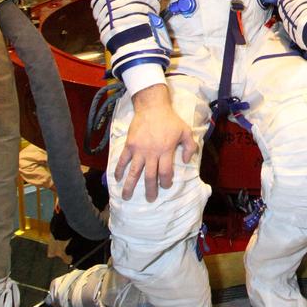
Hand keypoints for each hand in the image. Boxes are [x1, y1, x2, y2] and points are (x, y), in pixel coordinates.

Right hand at [115, 84, 196, 201]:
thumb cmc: (170, 120)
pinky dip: (119, 170)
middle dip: (150, 190)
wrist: (152, 107)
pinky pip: (123, 160)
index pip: (166, 172)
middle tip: (150, 200)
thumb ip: (189, 146)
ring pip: (134, 172)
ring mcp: (139, 150)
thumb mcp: (185, 131)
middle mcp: (152, 153)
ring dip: (130, 186)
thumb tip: (186, 161)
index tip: (165, 187)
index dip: (166, 182)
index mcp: (166, 150)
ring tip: (126, 197)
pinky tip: (118, 179)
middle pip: (150, 176)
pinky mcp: (129, 145)